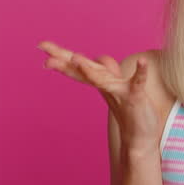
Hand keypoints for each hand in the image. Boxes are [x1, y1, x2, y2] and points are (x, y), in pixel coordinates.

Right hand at [37, 41, 159, 152]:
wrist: (140, 139)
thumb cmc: (128, 112)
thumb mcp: (115, 87)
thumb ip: (106, 72)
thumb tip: (99, 58)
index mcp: (99, 81)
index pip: (76, 67)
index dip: (60, 56)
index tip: (41, 45)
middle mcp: (105, 86)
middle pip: (80, 70)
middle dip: (62, 59)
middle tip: (43, 48)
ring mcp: (118, 92)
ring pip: (101, 79)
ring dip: (89, 70)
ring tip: (77, 59)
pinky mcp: (135, 97)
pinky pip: (137, 83)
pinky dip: (140, 72)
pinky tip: (142, 61)